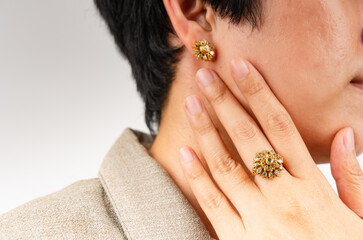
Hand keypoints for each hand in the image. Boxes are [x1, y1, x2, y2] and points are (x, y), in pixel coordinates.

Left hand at [178, 58, 362, 238]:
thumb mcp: (362, 218)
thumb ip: (353, 176)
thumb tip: (345, 135)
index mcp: (313, 188)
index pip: (281, 128)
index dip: (259, 94)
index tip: (241, 68)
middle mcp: (283, 198)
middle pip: (248, 139)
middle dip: (224, 103)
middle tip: (205, 75)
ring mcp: (257, 221)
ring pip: (226, 166)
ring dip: (205, 132)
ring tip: (191, 104)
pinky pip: (214, 204)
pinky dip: (198, 177)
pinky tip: (185, 152)